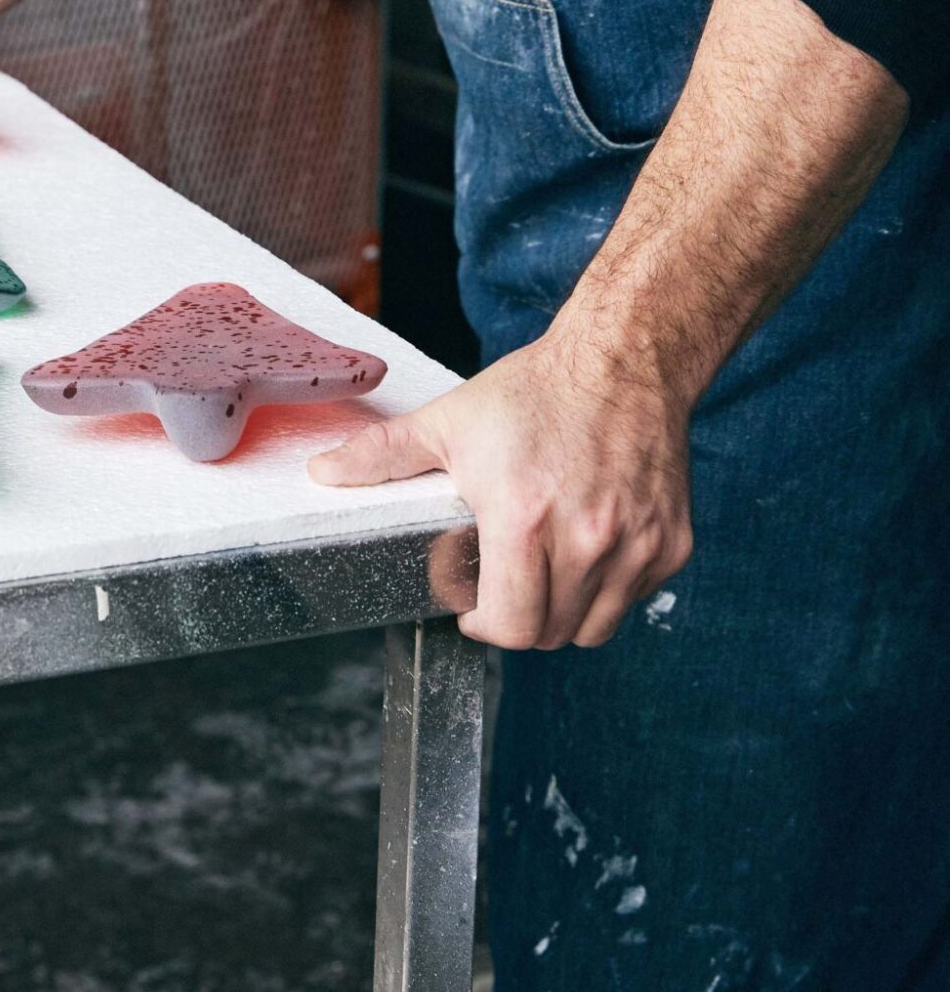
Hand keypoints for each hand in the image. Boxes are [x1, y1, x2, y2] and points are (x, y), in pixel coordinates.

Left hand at [309, 330, 691, 649]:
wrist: (625, 358)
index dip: (483, 625)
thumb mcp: (450, 421)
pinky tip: (589, 547)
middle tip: (506, 582)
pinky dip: (609, 589)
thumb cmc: (536, 392)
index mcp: (524, 519)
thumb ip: (382, 456)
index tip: (474, 606)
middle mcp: (587, 539)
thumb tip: (321, 474)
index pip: (508, 626)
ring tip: (545, 568)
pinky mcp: (670, 543)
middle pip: (548, 633)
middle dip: (519, 619)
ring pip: (594, 627)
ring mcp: (635, 544)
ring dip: (564, 611)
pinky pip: (633, 598)